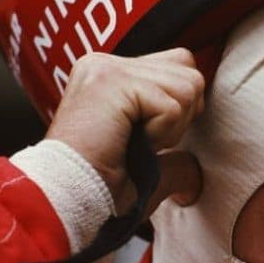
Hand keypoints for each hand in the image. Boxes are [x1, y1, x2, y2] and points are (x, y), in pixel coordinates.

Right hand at [46, 49, 204, 214]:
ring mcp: (106, 67)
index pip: (179, 64)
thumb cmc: (99, 187)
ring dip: (170, 128)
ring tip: (132, 141)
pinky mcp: (112, 80)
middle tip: (140, 141)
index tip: (147, 137)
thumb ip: (172, 144)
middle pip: (190, 71)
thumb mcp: (145, 158)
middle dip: (179, 117)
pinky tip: (127, 142)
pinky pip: (173, 107)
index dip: (180, 107)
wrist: (66, 200)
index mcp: (110, 73)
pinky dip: (161, 135)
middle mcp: (105, 62)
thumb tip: (198, 160)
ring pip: (188, 86)